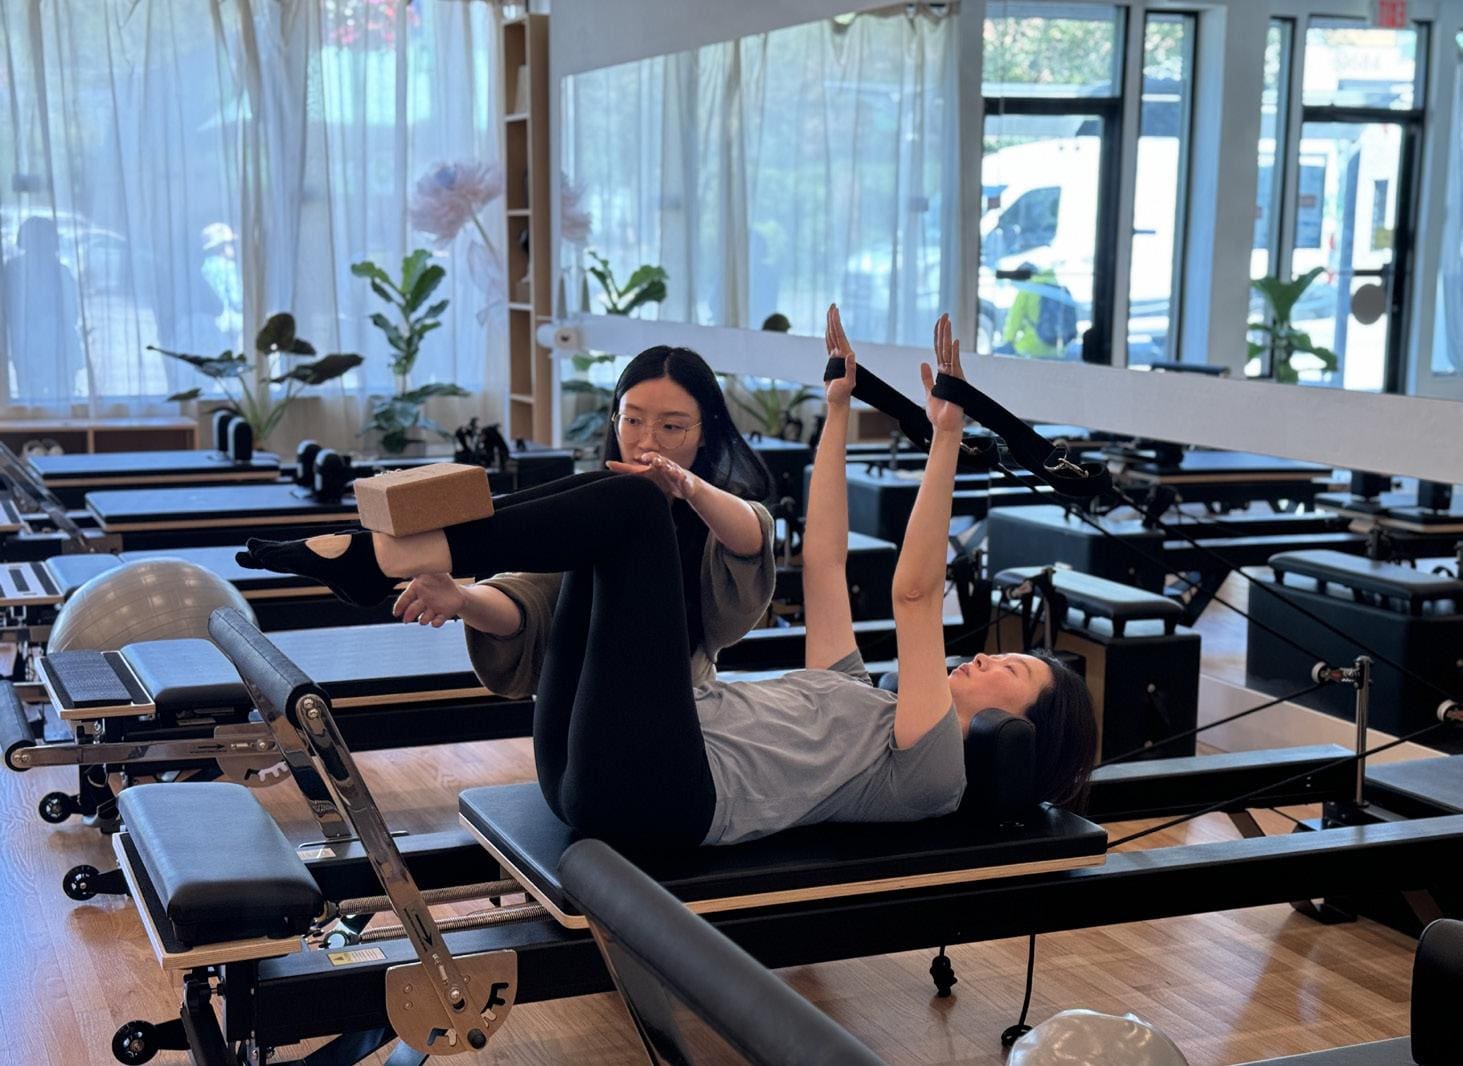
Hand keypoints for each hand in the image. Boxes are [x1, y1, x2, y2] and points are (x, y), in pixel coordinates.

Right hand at [393, 572, 465, 627]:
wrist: (456, 592)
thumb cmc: (439, 579)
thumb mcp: (430, 571)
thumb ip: (419, 569)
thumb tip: (409, 561)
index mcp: (418, 590)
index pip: (405, 598)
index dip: (400, 605)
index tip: (396, 613)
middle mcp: (423, 602)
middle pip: (413, 609)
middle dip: (409, 614)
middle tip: (406, 620)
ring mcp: (433, 609)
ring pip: (425, 617)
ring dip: (423, 619)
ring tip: (423, 620)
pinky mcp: (443, 615)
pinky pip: (438, 621)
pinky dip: (436, 623)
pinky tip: (435, 622)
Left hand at [605, 452, 698, 499]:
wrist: (686, 484)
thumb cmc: (663, 477)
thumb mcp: (643, 473)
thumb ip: (626, 469)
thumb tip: (607, 463)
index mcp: (655, 463)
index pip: (649, 459)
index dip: (647, 458)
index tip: (642, 458)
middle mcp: (665, 465)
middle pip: (661, 461)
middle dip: (657, 459)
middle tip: (651, 459)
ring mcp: (675, 472)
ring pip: (672, 468)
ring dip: (668, 467)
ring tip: (663, 466)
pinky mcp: (684, 480)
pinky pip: (683, 479)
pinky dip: (682, 478)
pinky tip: (681, 477)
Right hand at [824, 303, 855, 407]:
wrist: (839, 401)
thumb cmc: (842, 394)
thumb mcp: (848, 382)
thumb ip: (850, 369)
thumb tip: (851, 355)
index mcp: (844, 356)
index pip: (839, 335)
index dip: (836, 322)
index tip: (834, 310)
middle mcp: (842, 354)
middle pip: (836, 332)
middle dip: (834, 318)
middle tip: (833, 305)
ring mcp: (838, 357)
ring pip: (833, 336)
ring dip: (831, 324)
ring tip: (830, 313)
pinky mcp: (833, 361)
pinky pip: (829, 344)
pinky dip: (828, 335)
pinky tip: (828, 331)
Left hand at [921, 313, 965, 434]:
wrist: (945, 426)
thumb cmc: (939, 413)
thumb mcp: (929, 392)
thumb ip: (926, 378)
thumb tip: (923, 363)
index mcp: (942, 373)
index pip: (939, 350)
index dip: (938, 336)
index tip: (939, 322)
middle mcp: (949, 371)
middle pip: (945, 347)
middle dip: (944, 330)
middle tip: (944, 314)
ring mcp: (953, 376)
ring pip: (949, 351)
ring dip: (947, 336)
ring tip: (947, 321)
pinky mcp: (956, 382)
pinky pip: (954, 364)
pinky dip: (954, 352)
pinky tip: (954, 341)